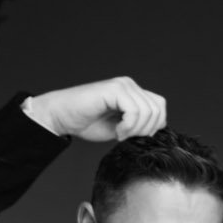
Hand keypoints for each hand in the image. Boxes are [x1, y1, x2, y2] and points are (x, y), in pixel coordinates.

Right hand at [22, 77, 167, 141]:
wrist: (62, 117)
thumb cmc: (87, 122)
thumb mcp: (121, 127)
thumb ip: (139, 124)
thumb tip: (158, 128)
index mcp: (133, 92)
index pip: (160, 107)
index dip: (153, 126)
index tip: (134, 136)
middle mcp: (129, 85)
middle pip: (157, 109)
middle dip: (145, 130)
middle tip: (126, 136)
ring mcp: (122, 85)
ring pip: (148, 111)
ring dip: (136, 129)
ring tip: (120, 134)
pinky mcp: (113, 89)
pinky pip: (135, 110)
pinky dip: (129, 126)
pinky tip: (117, 131)